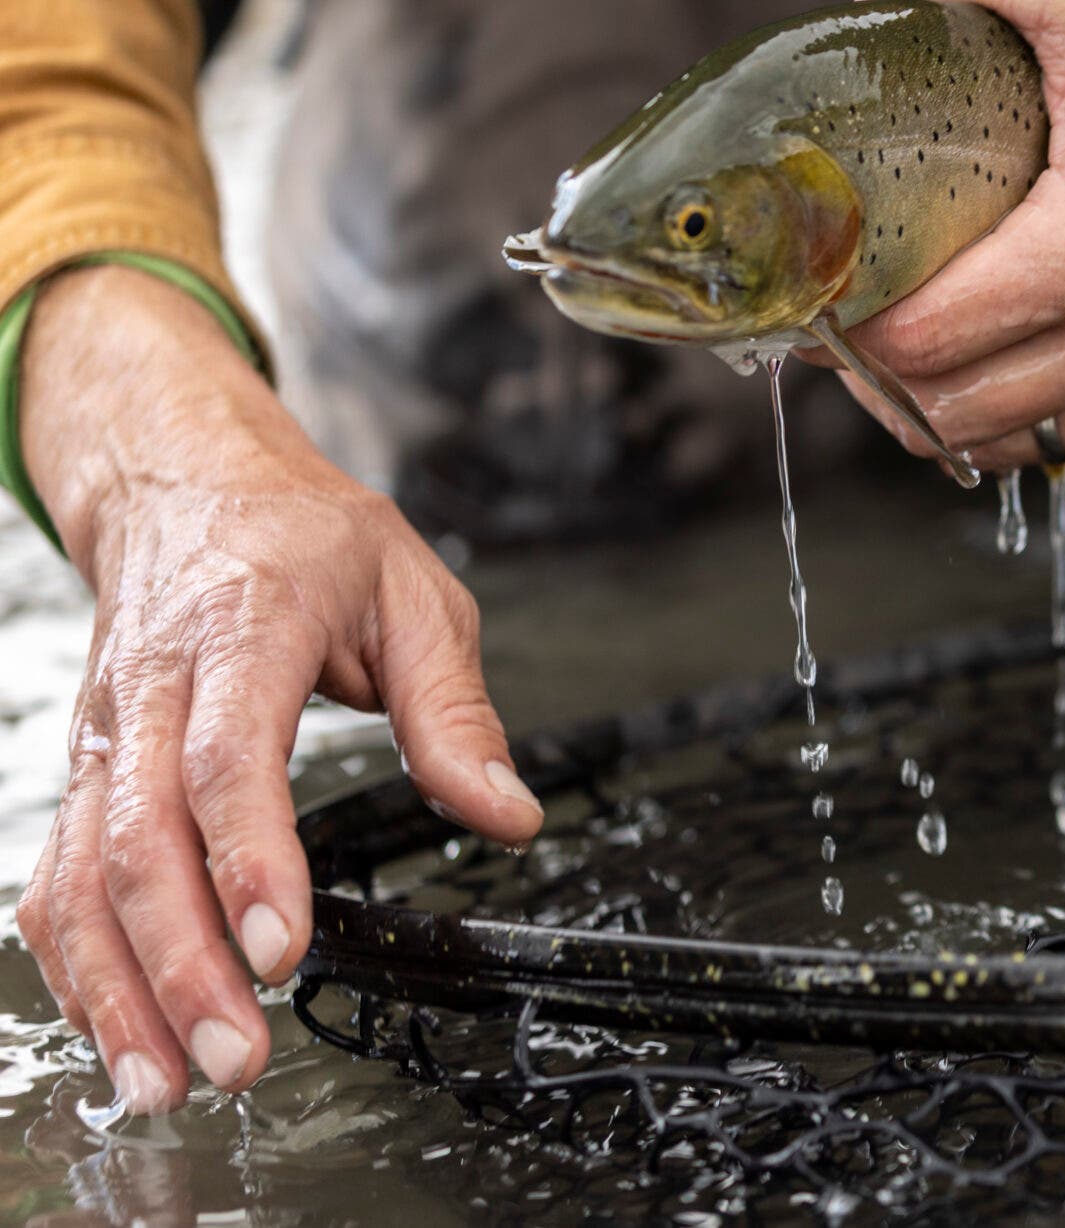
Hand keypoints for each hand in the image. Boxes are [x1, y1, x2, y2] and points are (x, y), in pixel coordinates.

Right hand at [13, 266, 540, 1111]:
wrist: (189, 481)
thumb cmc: (304, 536)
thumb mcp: (415, 593)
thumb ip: (456, 711)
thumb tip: (508, 811)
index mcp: (242, 634)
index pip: (228, 763)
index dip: (249, 862)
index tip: (282, 947)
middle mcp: (155, 693)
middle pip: (144, 842)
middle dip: (183, 963)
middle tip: (234, 1053)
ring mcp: (107, 738)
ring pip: (84, 876)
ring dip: (117, 989)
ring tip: (165, 1078)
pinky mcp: (87, 774)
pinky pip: (59, 879)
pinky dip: (75, 964)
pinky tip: (114, 1030)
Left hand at [834, 0, 1064, 467]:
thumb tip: (852, 14)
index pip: (919, 347)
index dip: (844, 323)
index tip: (824, 276)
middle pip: (949, 416)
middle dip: (877, 375)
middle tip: (850, 309)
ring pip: (1011, 444)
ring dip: (944, 403)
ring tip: (912, 338)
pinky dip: (1023, 406)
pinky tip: (1000, 345)